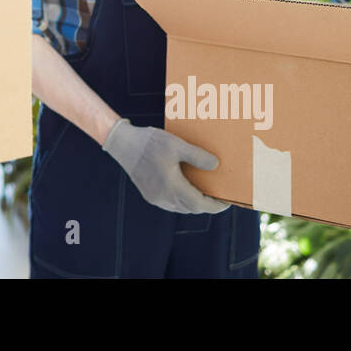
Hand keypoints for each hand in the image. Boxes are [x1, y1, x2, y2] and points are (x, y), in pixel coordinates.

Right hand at [102, 119, 229, 213]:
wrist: (122, 144)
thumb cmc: (150, 142)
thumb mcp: (176, 145)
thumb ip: (197, 156)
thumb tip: (216, 165)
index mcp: (172, 187)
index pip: (200, 204)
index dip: (216, 206)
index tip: (227, 202)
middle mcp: (164, 197)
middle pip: (192, 208)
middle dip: (207, 204)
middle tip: (219, 195)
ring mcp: (155, 198)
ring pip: (181, 207)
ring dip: (194, 203)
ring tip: (204, 191)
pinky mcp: (149, 195)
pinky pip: (171, 204)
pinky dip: (182, 200)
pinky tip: (186, 188)